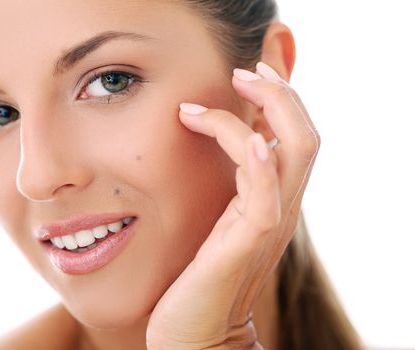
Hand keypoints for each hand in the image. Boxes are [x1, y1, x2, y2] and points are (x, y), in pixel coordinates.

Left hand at [145, 62, 320, 348]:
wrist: (197, 335)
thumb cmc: (201, 279)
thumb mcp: (219, 226)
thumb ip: (232, 194)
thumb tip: (227, 158)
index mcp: (271, 201)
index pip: (293, 139)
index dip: (280, 100)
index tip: (248, 76)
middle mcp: (278, 208)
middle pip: (304, 136)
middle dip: (278, 94)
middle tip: (245, 72)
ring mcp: (266, 224)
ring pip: (294, 154)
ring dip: (268, 111)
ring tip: (232, 88)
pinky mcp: (245, 242)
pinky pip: (264, 195)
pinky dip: (261, 162)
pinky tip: (251, 138)